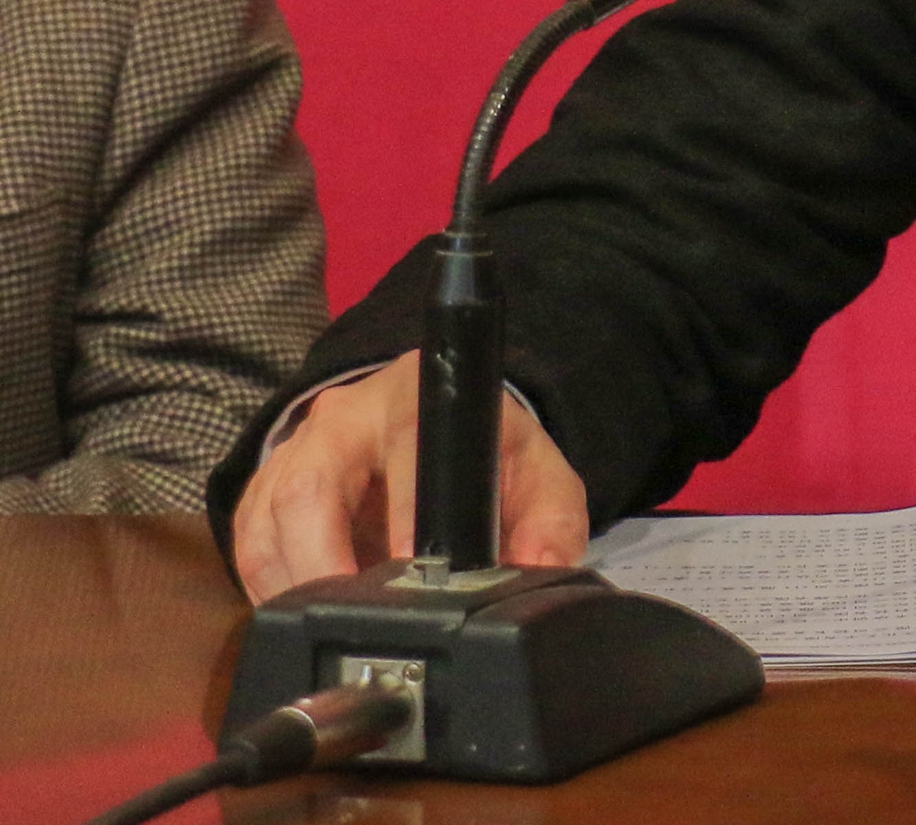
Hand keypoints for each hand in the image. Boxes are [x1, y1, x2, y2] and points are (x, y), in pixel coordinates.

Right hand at [234, 354, 589, 600]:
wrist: (438, 425)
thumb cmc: (487, 455)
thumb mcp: (537, 475)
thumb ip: (550, 524)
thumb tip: (540, 574)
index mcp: (419, 400)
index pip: (403, 451)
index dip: (401, 519)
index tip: (407, 573)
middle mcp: (346, 417)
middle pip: (308, 490)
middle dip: (324, 565)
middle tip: (355, 622)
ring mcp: (296, 451)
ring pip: (267, 522)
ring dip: (293, 587)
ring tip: (333, 629)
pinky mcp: (265, 488)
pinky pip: (250, 544)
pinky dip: (270, 589)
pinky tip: (306, 614)